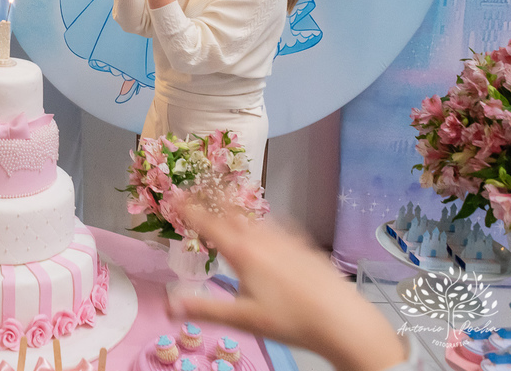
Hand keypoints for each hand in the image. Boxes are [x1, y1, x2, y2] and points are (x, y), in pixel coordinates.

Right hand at [168, 208, 406, 370]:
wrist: (342, 319)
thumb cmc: (290, 320)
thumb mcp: (243, 319)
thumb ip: (204, 309)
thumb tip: (169, 305)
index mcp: (243, 253)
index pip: (209, 224)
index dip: (189, 209)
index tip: (175, 195)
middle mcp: (263, 239)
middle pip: (232, 212)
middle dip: (213, 200)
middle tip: (198, 190)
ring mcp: (287, 239)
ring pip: (256, 217)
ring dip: (237, 208)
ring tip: (227, 204)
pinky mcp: (305, 245)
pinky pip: (279, 225)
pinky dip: (265, 220)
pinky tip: (269, 226)